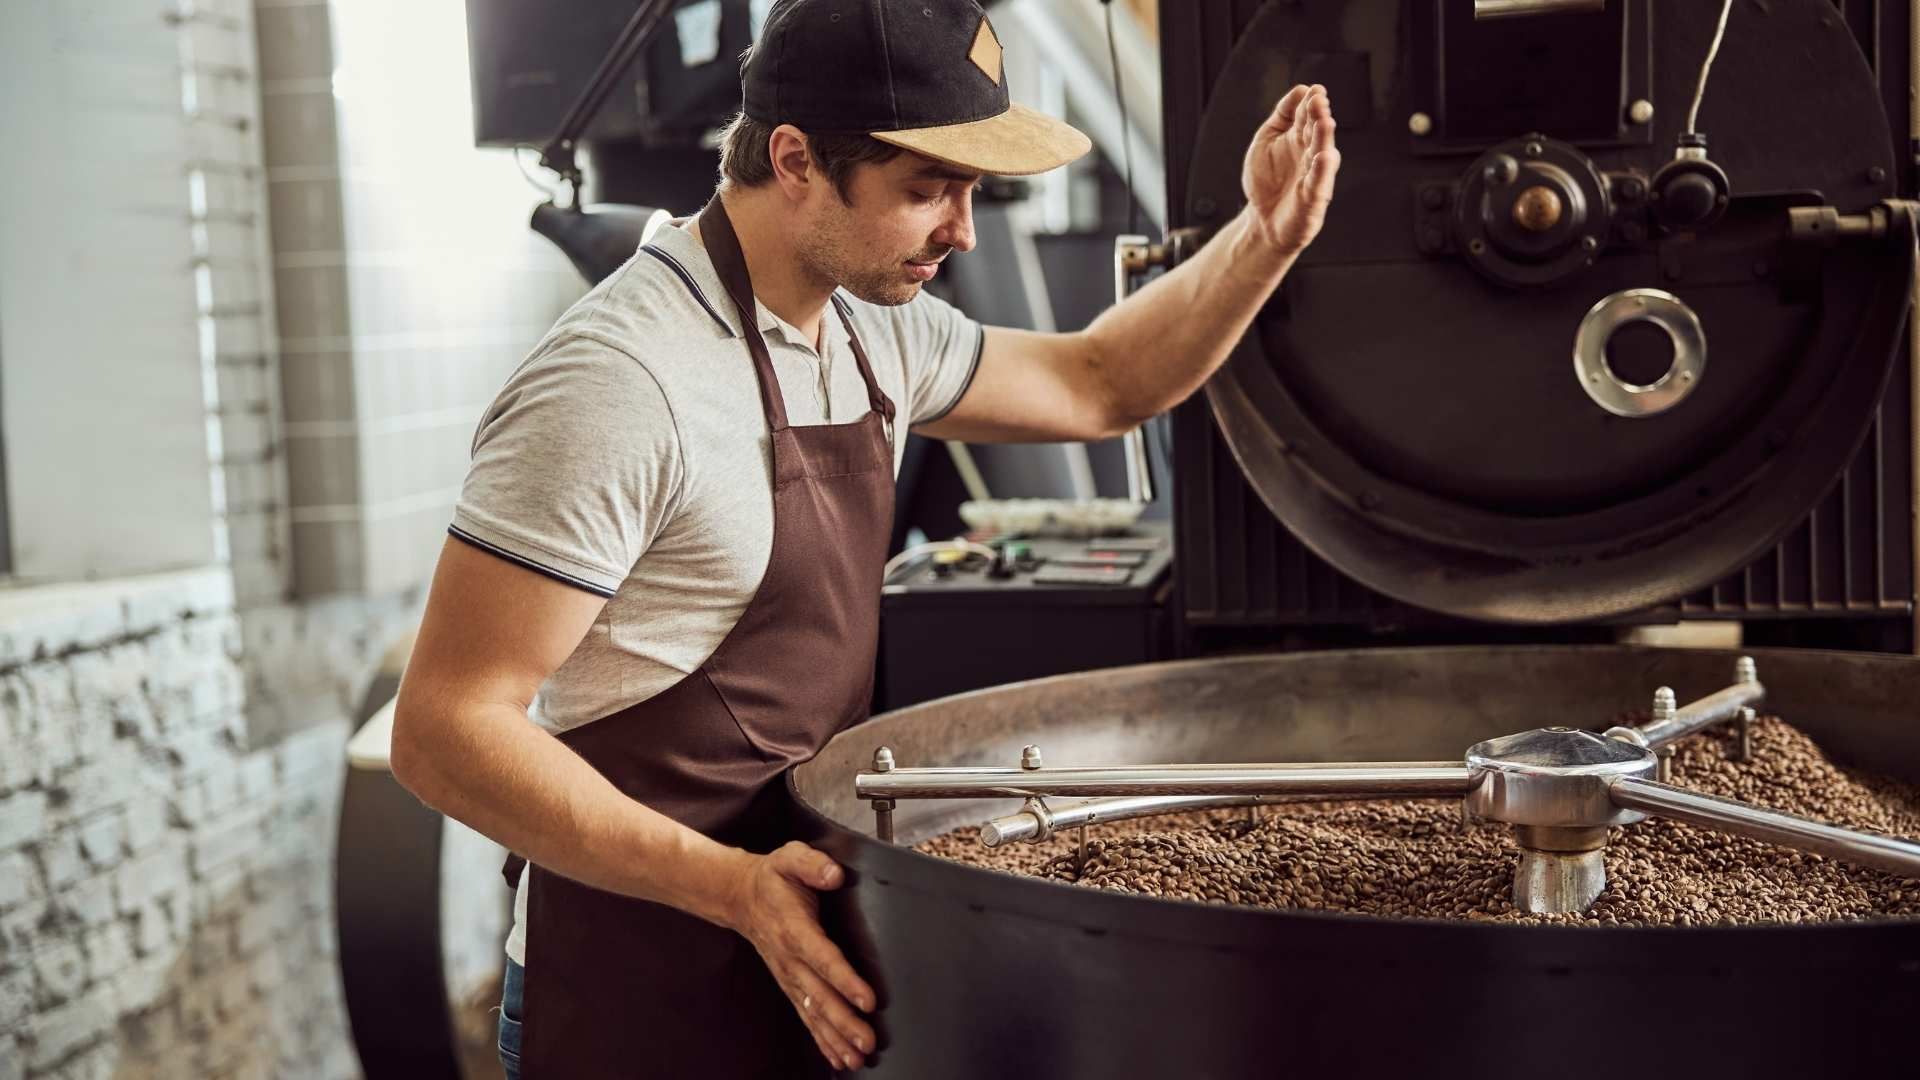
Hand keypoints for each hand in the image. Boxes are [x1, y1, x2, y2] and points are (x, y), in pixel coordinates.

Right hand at [727, 842, 876, 1071]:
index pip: (823, 958)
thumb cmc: (772, 878)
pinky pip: (805, 1016)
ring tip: (856, 1057)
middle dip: (844, 1021)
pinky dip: (821, 1039)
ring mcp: (788, 975)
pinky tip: (838, 1057)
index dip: (844, 979)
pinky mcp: (790, 984)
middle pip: (819, 995)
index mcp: (794, 928)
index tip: (866, 999)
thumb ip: (813, 864)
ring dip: (835, 1037)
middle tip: (867, 1040)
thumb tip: (834, 875)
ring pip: (812, 1012)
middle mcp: (790, 958)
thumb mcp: (791, 858)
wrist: (740, 897)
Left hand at [1241, 83, 1341, 256]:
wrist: (1262, 220)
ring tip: (1325, 122)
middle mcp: (1311, 155)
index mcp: (1300, 139)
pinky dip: (1322, 171)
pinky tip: (1323, 157)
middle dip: (1319, 116)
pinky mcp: (1313, 199)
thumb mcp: (1266, 139)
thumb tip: (1300, 89)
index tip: (1314, 90)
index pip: (1308, 117)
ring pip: (1322, 154)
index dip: (1310, 103)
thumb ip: (1282, 115)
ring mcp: (1314, 176)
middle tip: (1319, 101)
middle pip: (1317, 132)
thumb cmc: (1266, 180)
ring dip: (1324, 138)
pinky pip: (1319, 184)